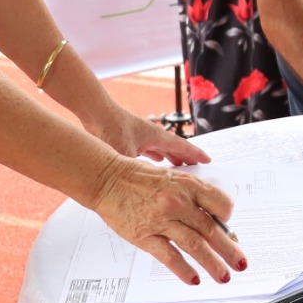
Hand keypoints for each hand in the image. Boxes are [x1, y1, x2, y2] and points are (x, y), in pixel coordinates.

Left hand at [88, 107, 210, 166]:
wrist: (96, 112)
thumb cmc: (110, 128)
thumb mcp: (124, 154)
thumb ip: (134, 173)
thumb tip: (137, 191)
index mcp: (156, 137)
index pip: (182, 147)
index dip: (195, 155)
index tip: (207, 160)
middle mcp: (152, 135)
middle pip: (174, 148)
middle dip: (185, 158)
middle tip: (196, 167)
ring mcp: (141, 136)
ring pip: (161, 148)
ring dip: (171, 157)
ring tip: (179, 166)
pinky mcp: (130, 137)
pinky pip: (148, 149)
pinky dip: (155, 155)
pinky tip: (153, 159)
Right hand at [90, 157, 245, 284]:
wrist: (106, 179)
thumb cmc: (137, 177)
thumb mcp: (171, 177)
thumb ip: (190, 194)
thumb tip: (209, 215)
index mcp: (186, 185)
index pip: (220, 203)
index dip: (228, 217)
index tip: (230, 227)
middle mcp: (177, 202)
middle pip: (211, 229)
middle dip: (229, 249)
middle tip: (241, 262)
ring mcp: (161, 220)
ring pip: (195, 245)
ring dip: (212, 264)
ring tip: (224, 276)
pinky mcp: (145, 236)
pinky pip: (169, 256)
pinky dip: (183, 270)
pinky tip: (194, 279)